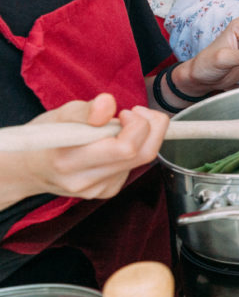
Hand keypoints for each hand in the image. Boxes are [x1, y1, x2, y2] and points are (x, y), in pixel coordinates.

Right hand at [5, 94, 168, 202]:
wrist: (29, 169)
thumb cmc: (45, 139)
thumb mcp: (60, 115)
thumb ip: (85, 109)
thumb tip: (108, 104)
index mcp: (71, 160)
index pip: (126, 148)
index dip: (136, 125)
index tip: (125, 112)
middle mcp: (86, 180)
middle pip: (143, 155)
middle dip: (151, 128)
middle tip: (136, 114)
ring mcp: (97, 190)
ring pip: (141, 161)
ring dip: (141, 138)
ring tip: (118, 128)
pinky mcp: (106, 192)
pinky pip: (132, 168)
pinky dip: (131, 151)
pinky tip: (113, 144)